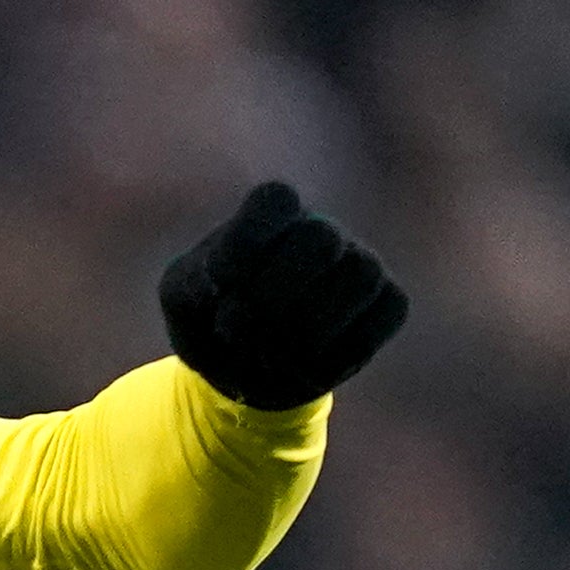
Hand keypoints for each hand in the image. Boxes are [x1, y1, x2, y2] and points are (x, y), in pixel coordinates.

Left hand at [157, 182, 406, 410]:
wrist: (244, 370)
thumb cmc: (211, 319)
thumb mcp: (181, 299)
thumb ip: (193, 280)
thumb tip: (222, 281)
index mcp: (272, 217)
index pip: (275, 200)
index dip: (247, 238)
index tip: (219, 280)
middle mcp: (324, 232)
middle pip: (322, 238)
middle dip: (274, 292)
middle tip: (235, 329)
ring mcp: (362, 265)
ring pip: (360, 277)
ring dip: (304, 328)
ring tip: (263, 355)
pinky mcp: (388, 304)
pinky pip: (380, 319)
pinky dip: (336, 353)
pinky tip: (298, 368)